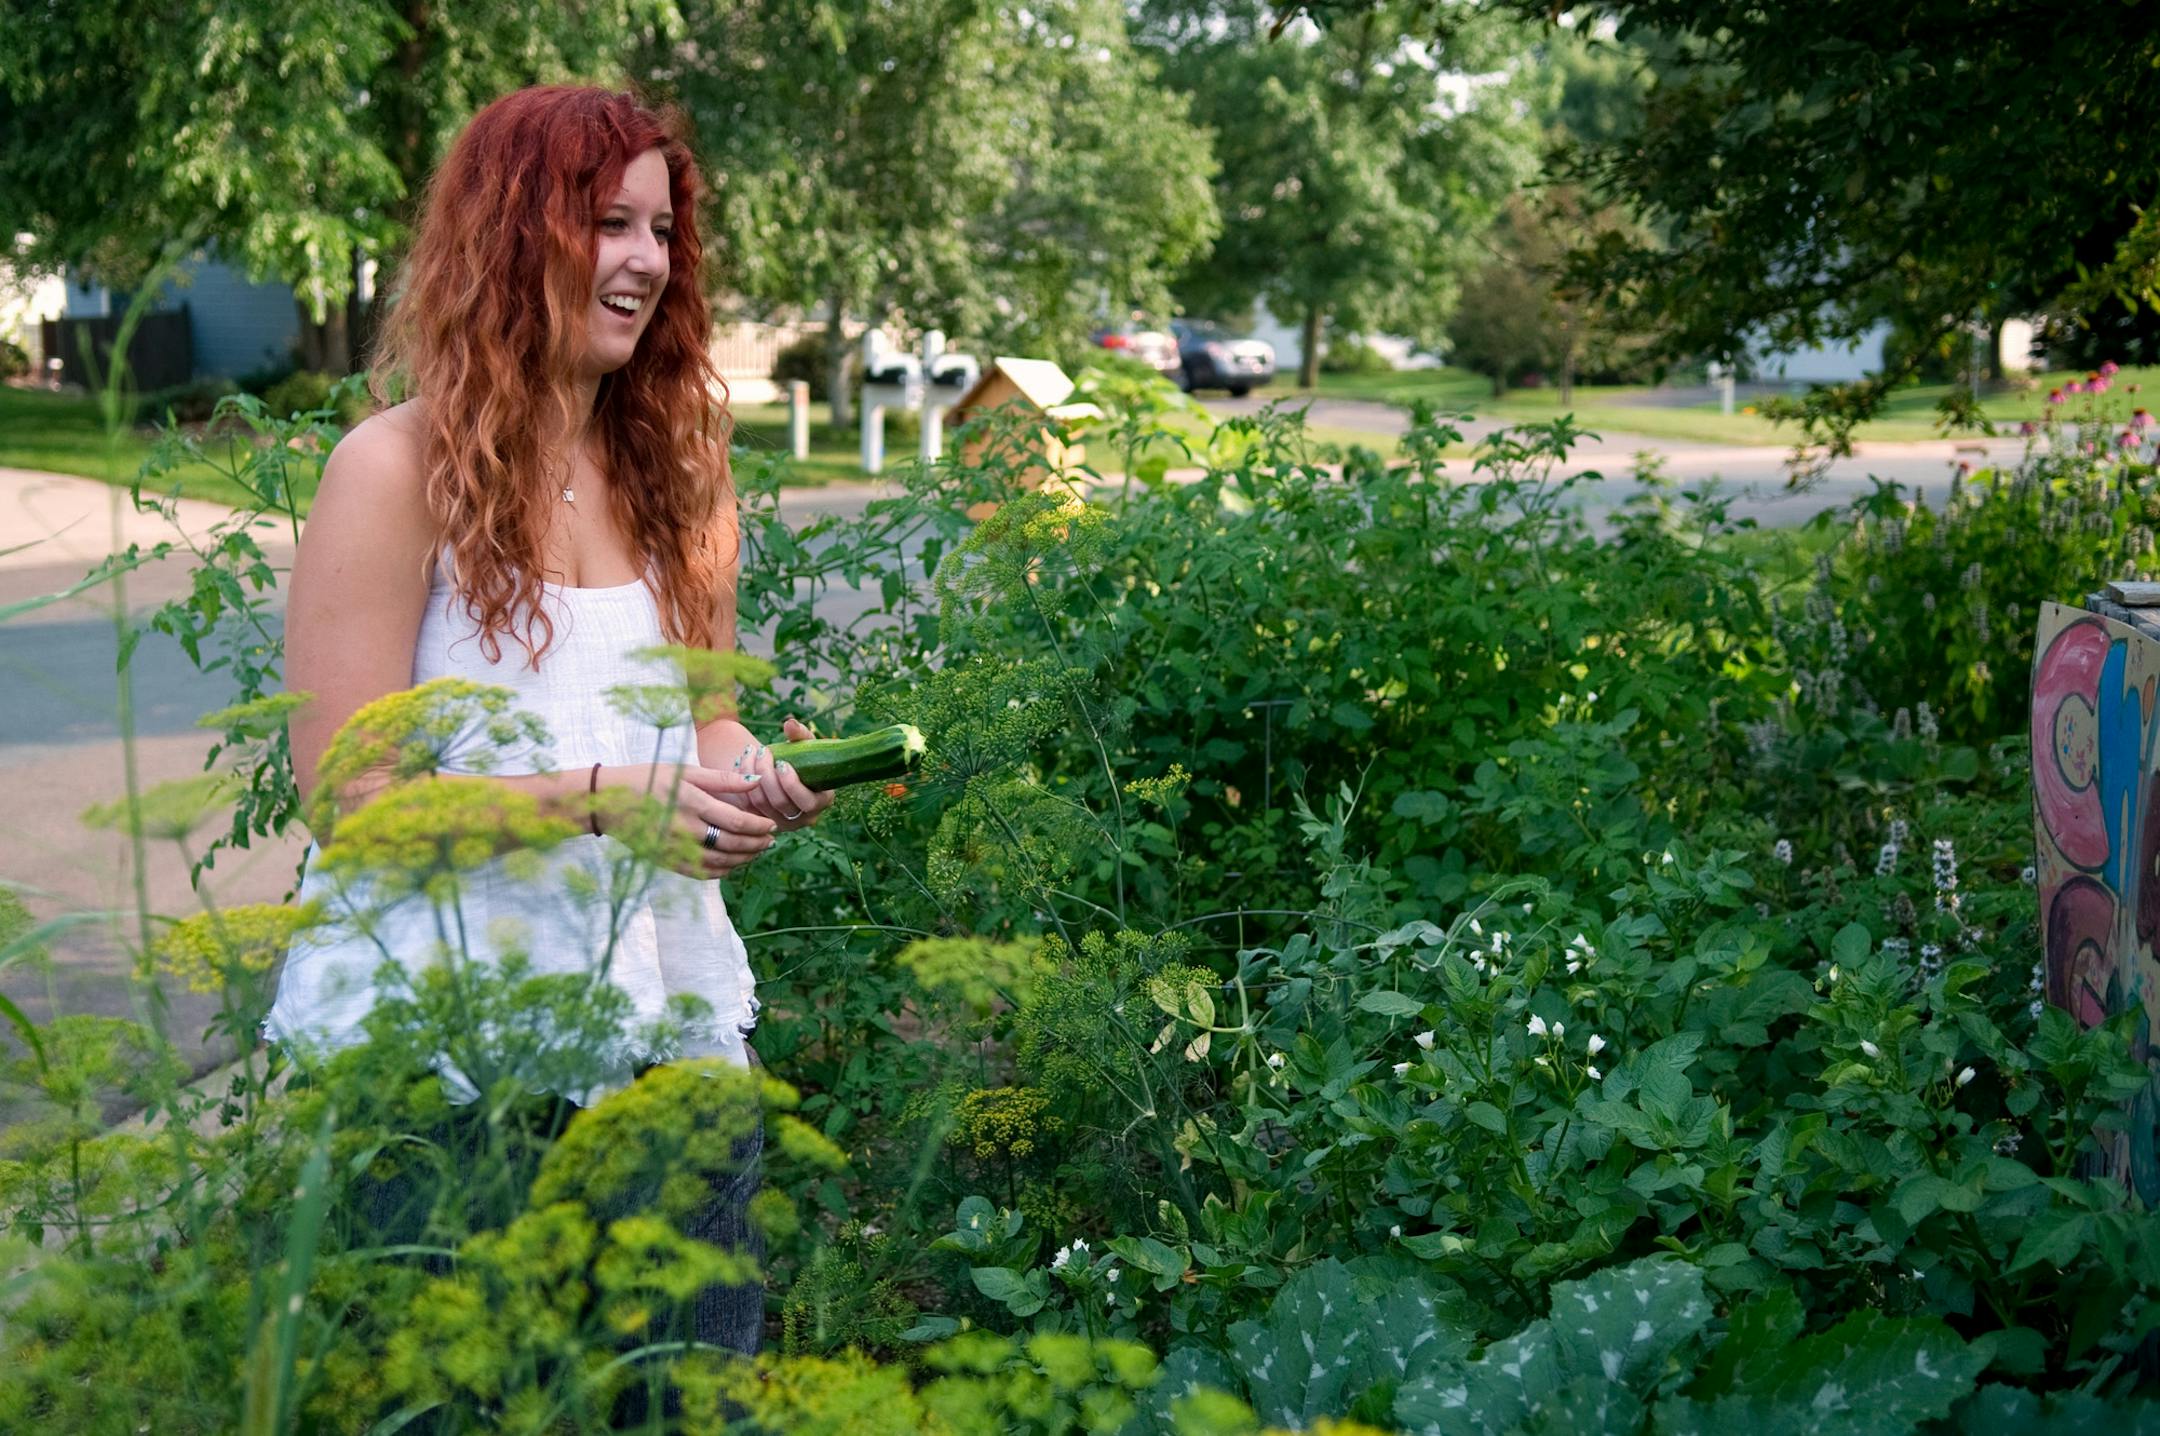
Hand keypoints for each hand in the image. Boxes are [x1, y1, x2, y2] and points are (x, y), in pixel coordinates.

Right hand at [596, 761, 776, 878]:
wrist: (607, 801)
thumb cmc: (649, 779)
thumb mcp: (685, 771)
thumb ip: (723, 779)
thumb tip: (756, 779)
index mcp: (691, 802)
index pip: (735, 821)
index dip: (758, 826)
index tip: (772, 825)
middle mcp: (684, 829)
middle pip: (731, 844)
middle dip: (756, 844)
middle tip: (770, 841)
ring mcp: (674, 848)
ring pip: (719, 863)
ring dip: (743, 860)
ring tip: (756, 852)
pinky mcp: (666, 861)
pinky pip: (700, 873)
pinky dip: (721, 872)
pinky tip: (732, 864)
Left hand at [718, 716, 837, 831]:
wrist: (788, 772)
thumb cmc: (802, 758)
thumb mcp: (806, 746)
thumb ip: (801, 735)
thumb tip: (789, 724)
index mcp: (821, 801)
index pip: (807, 802)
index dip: (792, 784)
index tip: (782, 763)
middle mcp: (804, 818)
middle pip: (780, 803)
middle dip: (767, 774)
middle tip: (762, 751)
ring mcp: (782, 822)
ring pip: (761, 804)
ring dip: (752, 774)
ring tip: (750, 752)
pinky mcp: (763, 820)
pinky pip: (748, 805)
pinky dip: (744, 783)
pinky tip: (742, 762)